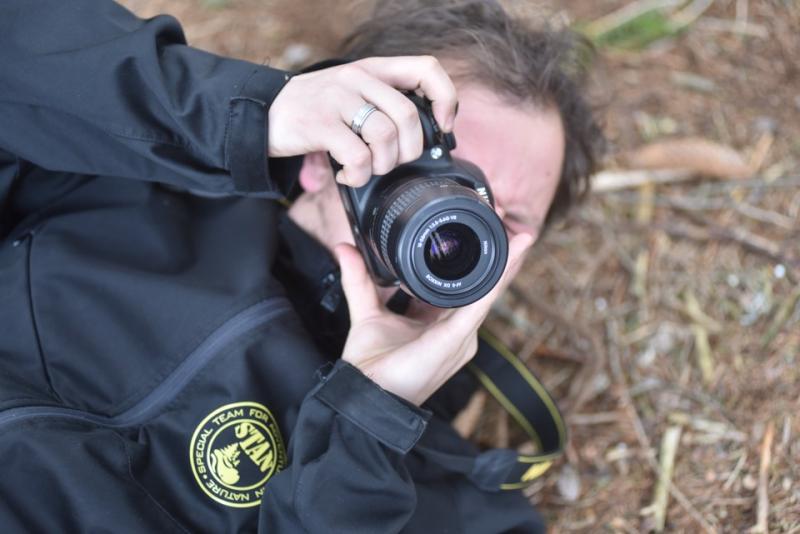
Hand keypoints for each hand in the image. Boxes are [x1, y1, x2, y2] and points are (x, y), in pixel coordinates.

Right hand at [268, 56, 457, 186]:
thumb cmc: (314, 111)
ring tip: (366, 169)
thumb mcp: (352, 94)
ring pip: (385, 136)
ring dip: (382, 165)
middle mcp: (357, 78)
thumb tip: (426, 138)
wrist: (261, 113)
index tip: (443, 126)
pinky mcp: (319, 124)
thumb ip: (384, 104)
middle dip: (408, 151)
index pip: (426, 69)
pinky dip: (358, 175)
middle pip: (408, 115)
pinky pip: (357, 156)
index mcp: (373, 70)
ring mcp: (337, 99)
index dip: (445, 99)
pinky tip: (347, 175)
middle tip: (391, 162)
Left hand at [335, 233, 534, 405]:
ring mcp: (461, 336)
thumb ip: (359, 279)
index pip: (464, 289)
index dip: (473, 262)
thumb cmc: (371, 367)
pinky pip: (480, 302)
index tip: (477, 232)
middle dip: (497, 257)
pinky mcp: (457, 338)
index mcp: (441, 326)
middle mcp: (457, 332)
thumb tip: (345, 247)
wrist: (365, 398)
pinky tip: (509, 256)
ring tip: (521, 235)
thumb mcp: (366, 312)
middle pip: (482, 288)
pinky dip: (496, 278)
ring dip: (506, 262)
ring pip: (488, 292)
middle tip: (506, 224)